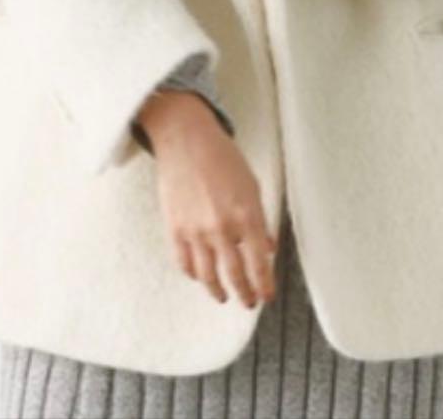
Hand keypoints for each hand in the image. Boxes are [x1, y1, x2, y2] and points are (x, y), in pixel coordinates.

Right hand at [136, 91, 277, 307]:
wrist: (186, 140)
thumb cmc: (222, 157)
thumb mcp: (252, 186)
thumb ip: (260, 220)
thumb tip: (267, 247)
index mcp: (247, 215)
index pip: (260, 263)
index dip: (264, 285)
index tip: (267, 295)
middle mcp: (222, 227)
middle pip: (236, 275)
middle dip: (245, 293)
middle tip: (249, 301)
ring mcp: (196, 230)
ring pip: (208, 275)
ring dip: (218, 290)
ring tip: (224, 296)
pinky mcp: (175, 228)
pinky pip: (184, 263)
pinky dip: (193, 274)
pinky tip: (200, 276)